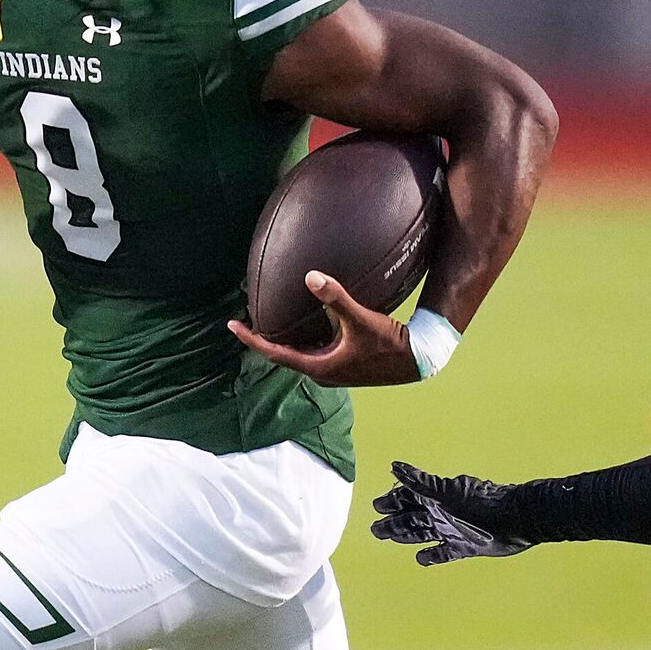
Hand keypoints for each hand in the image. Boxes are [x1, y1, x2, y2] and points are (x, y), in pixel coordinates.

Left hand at [229, 273, 420, 386]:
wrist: (418, 359)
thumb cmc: (389, 344)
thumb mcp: (360, 319)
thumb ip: (335, 298)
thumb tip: (310, 276)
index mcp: (319, 367)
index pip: (275, 354)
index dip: (251, 339)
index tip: (232, 325)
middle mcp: (323, 372)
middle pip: (284, 355)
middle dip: (265, 338)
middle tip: (247, 319)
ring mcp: (334, 370)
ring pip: (300, 352)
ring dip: (285, 338)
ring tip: (271, 319)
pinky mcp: (345, 364)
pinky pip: (315, 349)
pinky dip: (304, 336)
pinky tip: (307, 320)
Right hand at [370, 461, 533, 564]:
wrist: (518, 518)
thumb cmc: (484, 504)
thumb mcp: (447, 492)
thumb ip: (421, 482)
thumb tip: (395, 467)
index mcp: (438, 498)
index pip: (409, 498)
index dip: (393, 502)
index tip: (376, 505)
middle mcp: (444, 513)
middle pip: (413, 517)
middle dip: (394, 522)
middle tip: (375, 528)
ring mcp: (455, 530)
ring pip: (425, 533)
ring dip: (407, 536)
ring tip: (390, 538)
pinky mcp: (467, 546)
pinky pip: (445, 552)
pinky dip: (433, 555)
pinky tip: (421, 558)